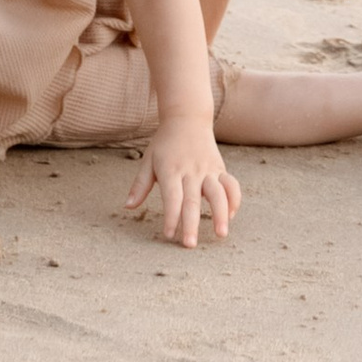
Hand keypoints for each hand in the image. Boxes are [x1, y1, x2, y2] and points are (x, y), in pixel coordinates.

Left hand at [125, 116, 240, 248]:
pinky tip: (230, 215)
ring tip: (221, 234)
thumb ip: (140, 185)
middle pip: (193, 200)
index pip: (172, 197)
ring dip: (221, 214)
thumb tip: (128, 206)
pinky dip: (234, 200)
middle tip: (190, 244)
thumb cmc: (165, 142)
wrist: (188, 117)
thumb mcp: (149, 160)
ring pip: (218, 193)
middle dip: (192, 223)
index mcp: (171, 170)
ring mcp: (208, 169)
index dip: (171, 216)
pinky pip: (231, 185)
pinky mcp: (220, 168)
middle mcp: (191, 171)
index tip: (169, 234)